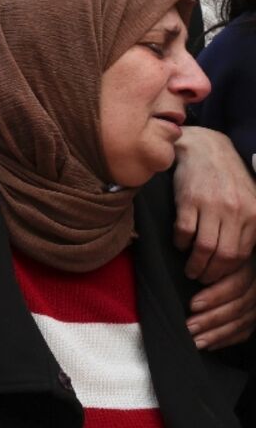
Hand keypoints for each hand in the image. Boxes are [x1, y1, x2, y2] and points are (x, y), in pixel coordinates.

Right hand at [172, 127, 255, 282]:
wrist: (205, 149)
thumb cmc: (226, 179)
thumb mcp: (248, 200)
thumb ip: (248, 227)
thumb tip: (239, 257)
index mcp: (253, 214)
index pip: (241, 255)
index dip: (227, 271)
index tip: (217, 277)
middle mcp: (236, 210)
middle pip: (224, 255)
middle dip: (211, 273)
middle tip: (201, 278)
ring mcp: (212, 205)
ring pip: (204, 248)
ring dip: (194, 264)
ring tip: (189, 269)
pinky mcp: (189, 200)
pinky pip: (184, 232)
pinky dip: (180, 243)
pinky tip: (179, 244)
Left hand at [187, 259, 255, 349]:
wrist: (241, 263)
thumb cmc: (215, 262)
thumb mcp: (214, 255)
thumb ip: (206, 264)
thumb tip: (189, 273)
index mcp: (247, 268)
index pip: (235, 285)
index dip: (215, 296)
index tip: (193, 305)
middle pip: (238, 306)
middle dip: (211, 319)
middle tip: (190, 326)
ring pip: (241, 322)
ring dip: (216, 334)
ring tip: (196, 340)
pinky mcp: (255, 318)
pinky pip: (244, 332)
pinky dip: (226, 339)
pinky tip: (209, 344)